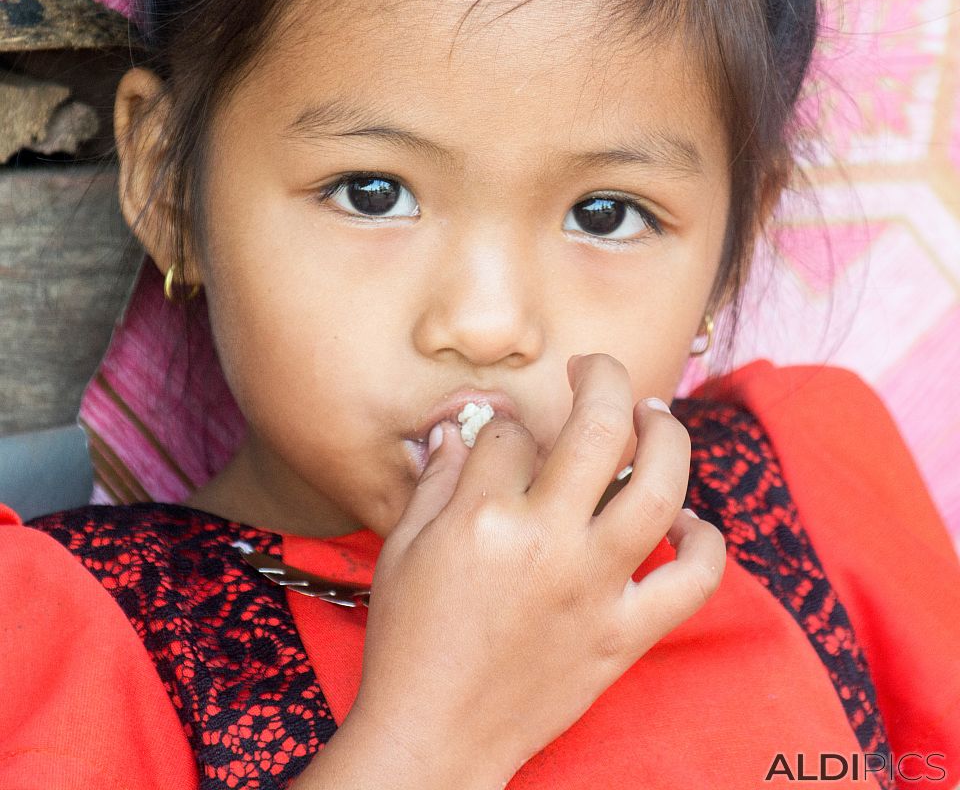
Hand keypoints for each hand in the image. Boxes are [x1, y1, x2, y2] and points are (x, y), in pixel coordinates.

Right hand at [348, 353, 726, 788]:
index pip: (512, 433)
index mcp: (482, 519)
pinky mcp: (623, 635)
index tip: (504, 439)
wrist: (436, 737)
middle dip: (601, 377)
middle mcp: (547, 543)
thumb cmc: (408, 642)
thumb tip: (460, 433)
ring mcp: (594, 588)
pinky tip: (685, 522)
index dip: (506, 424)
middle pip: (599, 428)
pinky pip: (694, 581)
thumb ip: (437, 481)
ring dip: (667, 437)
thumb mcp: (402, 550)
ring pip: (659, 488)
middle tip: (595, 369)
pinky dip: (704, 542)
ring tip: (654, 419)